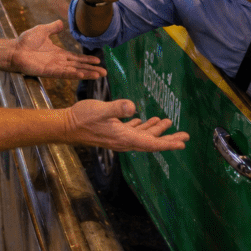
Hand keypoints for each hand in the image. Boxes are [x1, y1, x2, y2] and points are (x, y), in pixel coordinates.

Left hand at [11, 21, 106, 79]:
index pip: (76, 58)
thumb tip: (62, 23)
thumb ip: (53, 27)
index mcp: (59, 54)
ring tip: (98, 75)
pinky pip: (63, 73)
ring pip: (74, 71)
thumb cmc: (25, 42)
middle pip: (79, 66)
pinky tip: (82, 74)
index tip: (98, 60)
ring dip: (86, 73)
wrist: (14, 50)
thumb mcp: (43, 30)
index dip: (87, 60)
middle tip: (104, 72)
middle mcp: (59, 62)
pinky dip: (73, 74)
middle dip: (92, 69)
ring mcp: (54, 68)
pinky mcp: (48, 72)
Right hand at [65, 98, 188, 151]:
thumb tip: (133, 107)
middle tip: (185, 135)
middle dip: (168, 138)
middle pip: (151, 141)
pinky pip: (132, 131)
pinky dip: (142, 127)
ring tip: (167, 121)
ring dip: (156, 129)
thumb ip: (117, 108)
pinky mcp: (113, 132)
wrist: (65, 126)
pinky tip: (146, 121)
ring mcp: (118, 137)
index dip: (167, 143)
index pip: (151, 143)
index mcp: (124, 138)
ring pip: (142, 135)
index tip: (182, 143)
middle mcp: (123, 140)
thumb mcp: (100, 110)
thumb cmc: (81, 118)